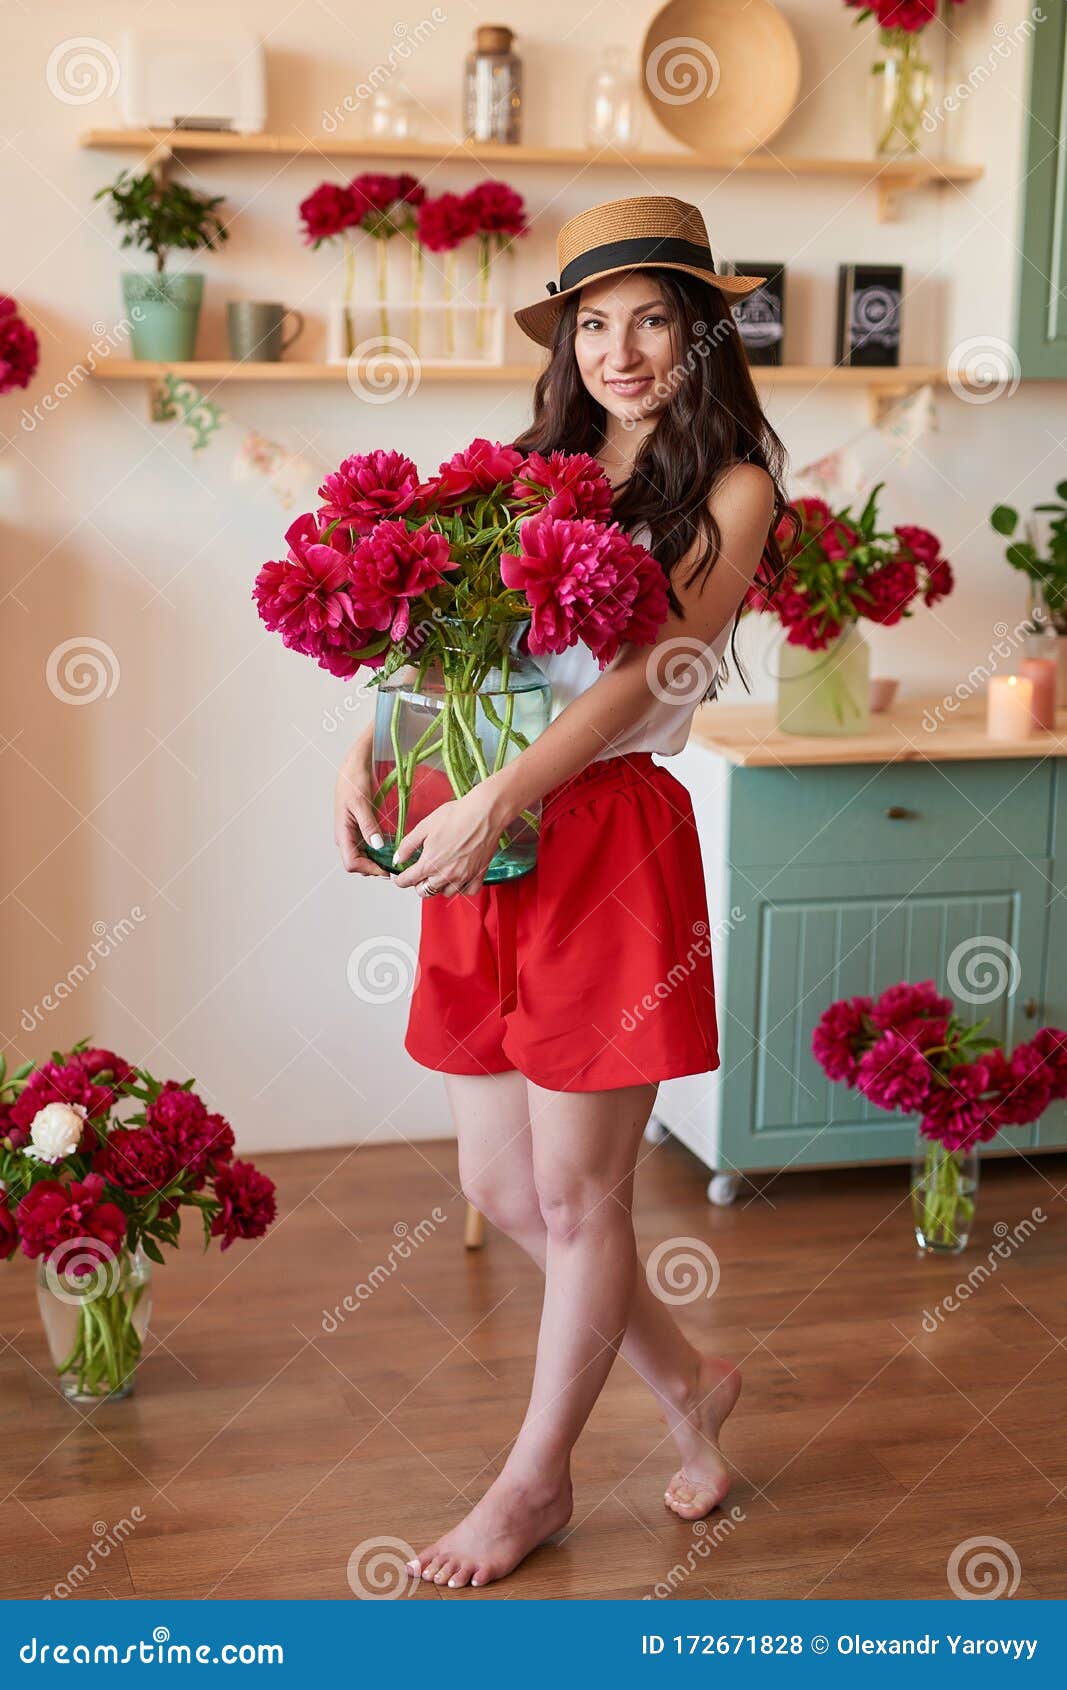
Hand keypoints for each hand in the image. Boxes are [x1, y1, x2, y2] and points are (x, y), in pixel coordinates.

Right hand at [334, 725, 390, 878]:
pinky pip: (369, 846)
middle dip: (375, 867)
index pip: (351, 863)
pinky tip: (393, 846)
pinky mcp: (361, 828)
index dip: (369, 869)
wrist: (354, 766)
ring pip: (364, 856)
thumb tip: (376, 847)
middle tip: (396, 865)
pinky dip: (381, 850)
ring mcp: (353, 833)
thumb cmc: (354, 781)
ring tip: (396, 857)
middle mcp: (346, 836)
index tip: (387, 869)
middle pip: (358, 863)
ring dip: (379, 860)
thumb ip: (369, 826)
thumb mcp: (362, 803)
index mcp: (342, 832)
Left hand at [393, 779, 503, 895]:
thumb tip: (397, 858)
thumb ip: (408, 845)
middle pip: (425, 891)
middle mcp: (445, 874)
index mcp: (429, 863)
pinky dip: (462, 887)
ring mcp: (463, 877)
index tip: (400, 878)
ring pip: (445, 893)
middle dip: (419, 884)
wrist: (485, 813)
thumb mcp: (424, 826)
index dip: (400, 880)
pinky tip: (459, 877)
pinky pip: (467, 891)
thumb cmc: (457, 815)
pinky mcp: (478, 875)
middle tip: (421, 873)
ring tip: (440, 873)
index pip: (408, 881)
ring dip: (440, 886)